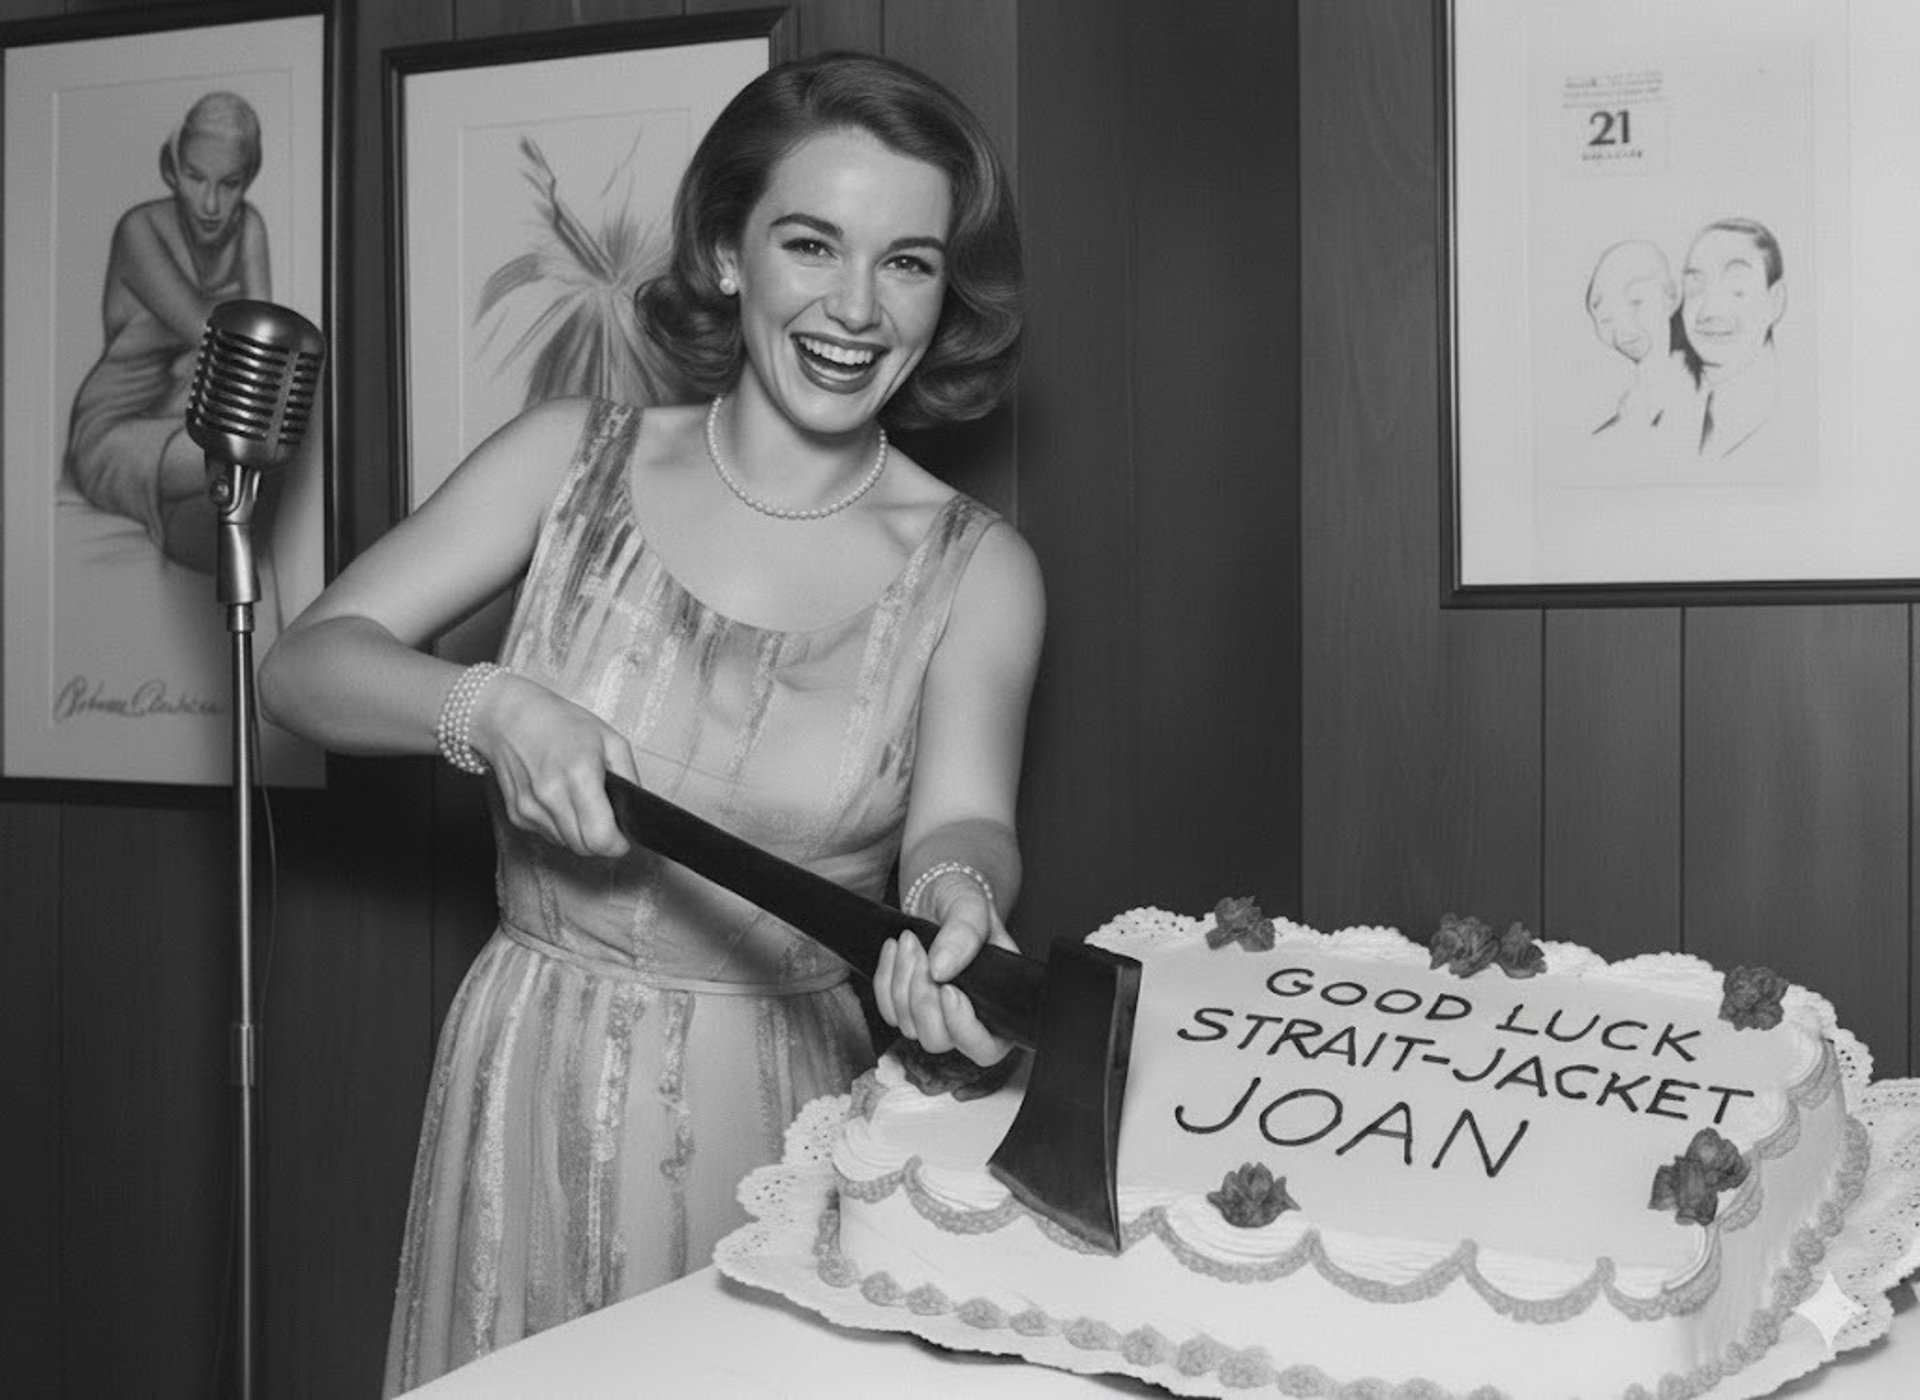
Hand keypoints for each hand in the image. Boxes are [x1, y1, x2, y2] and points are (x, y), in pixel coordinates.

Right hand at [468, 672, 638, 857]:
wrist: (507, 717)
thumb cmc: (560, 723)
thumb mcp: (609, 739)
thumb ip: (630, 777)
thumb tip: (635, 810)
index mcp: (578, 775)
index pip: (600, 838)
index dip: (618, 843)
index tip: (623, 836)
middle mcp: (551, 796)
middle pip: (585, 848)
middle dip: (601, 840)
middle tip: (607, 821)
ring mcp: (530, 808)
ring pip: (567, 845)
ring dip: (580, 833)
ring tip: (581, 803)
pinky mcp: (517, 815)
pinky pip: (549, 835)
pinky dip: (561, 825)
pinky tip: (561, 800)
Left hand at [874, 879, 1015, 1065]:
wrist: (937, 894)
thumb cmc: (963, 902)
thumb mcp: (971, 906)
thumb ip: (964, 933)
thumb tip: (941, 969)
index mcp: (998, 1002)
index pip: (987, 1047)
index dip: (964, 1028)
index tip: (948, 990)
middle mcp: (968, 1017)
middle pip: (940, 1041)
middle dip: (923, 998)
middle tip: (922, 953)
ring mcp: (934, 1016)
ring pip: (909, 1027)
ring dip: (903, 982)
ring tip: (909, 941)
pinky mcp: (906, 1009)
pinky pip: (887, 1011)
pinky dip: (885, 979)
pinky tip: (895, 950)